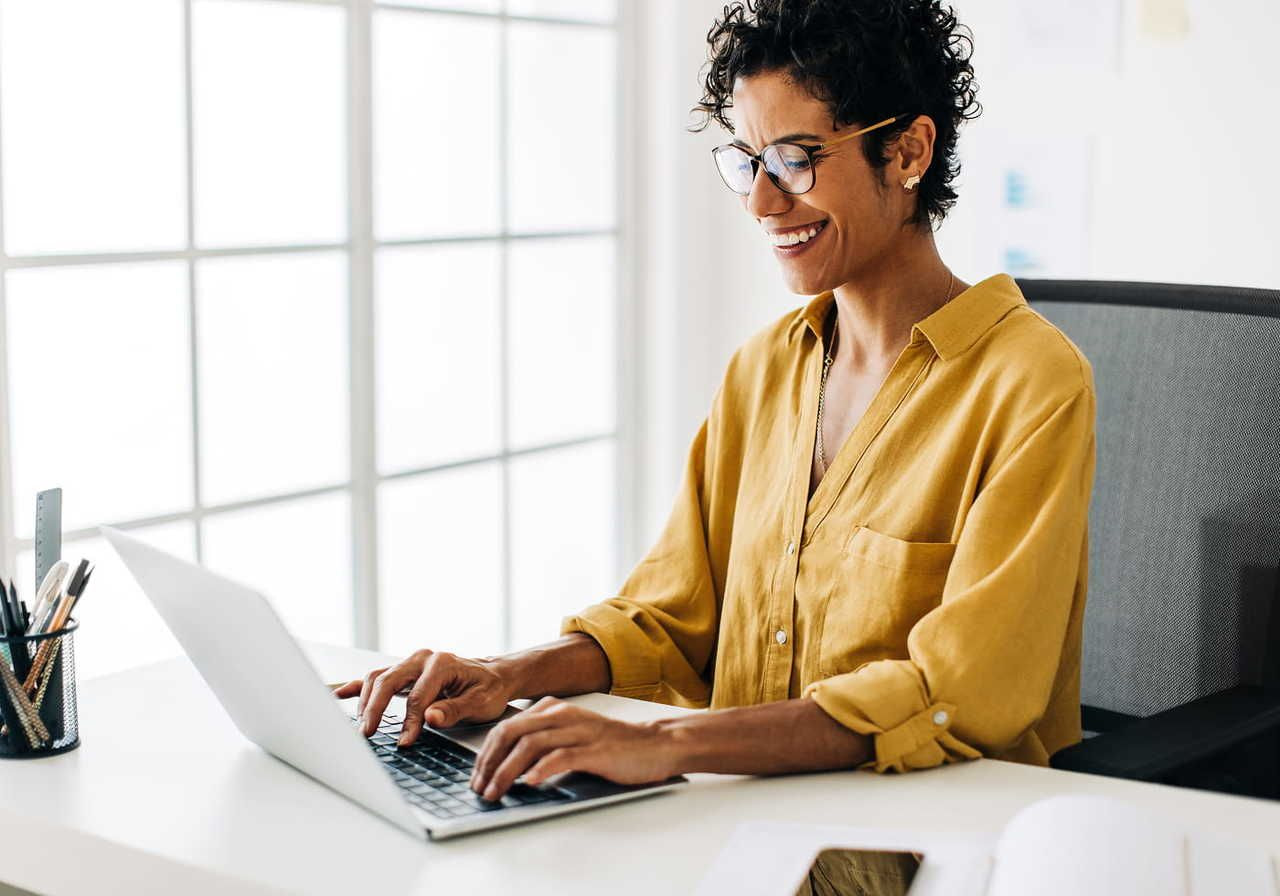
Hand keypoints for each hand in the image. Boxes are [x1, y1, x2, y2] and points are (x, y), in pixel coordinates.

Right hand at [331, 649, 514, 744]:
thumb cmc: (488, 689)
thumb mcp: (480, 703)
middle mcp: (423, 658)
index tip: (404, 743)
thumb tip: (429, 719)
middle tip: (368, 734)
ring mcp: (411, 663)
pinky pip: (376, 677)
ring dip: (367, 701)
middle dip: (376, 708)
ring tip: (363, 727)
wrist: (494, 677)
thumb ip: (454, 710)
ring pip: (379, 678)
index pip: (418, 696)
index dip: (410, 721)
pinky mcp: (404, 672)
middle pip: (388, 681)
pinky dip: (358, 686)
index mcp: (442, 663)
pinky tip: (340, 695)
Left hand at [470, 697, 675, 801]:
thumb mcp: (572, 735)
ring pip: (530, 745)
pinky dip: (541, 769)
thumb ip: (544, 744)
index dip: (485, 753)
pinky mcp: (595, 749)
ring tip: (496, 792)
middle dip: (489, 762)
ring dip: (507, 771)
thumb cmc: (612, 746)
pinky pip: (561, 756)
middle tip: (479, 788)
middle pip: (511, 732)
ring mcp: (579, 730)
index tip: (476, 777)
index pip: (506, 727)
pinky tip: (530, 783)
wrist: (655, 744)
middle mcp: (562, 715)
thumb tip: (508, 769)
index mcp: (553, 709)